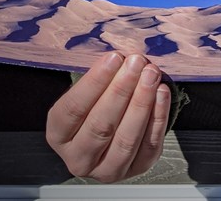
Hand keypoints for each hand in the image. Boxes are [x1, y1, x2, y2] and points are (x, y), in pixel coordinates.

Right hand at [46, 52, 171, 181]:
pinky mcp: (135, 169)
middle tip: (136, 62)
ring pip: (125, 139)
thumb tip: (119, 51)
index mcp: (59, 134)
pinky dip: (158, 116)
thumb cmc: (96, 101)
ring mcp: (107, 169)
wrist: (111, 129)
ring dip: (141, 103)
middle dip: (121, 90)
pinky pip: (149, 145)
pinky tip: (161, 92)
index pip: (73, 109)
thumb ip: (98, 75)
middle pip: (100, 125)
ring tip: (151, 74)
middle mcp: (78, 158)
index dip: (94, 82)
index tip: (113, 58)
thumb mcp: (88, 89)